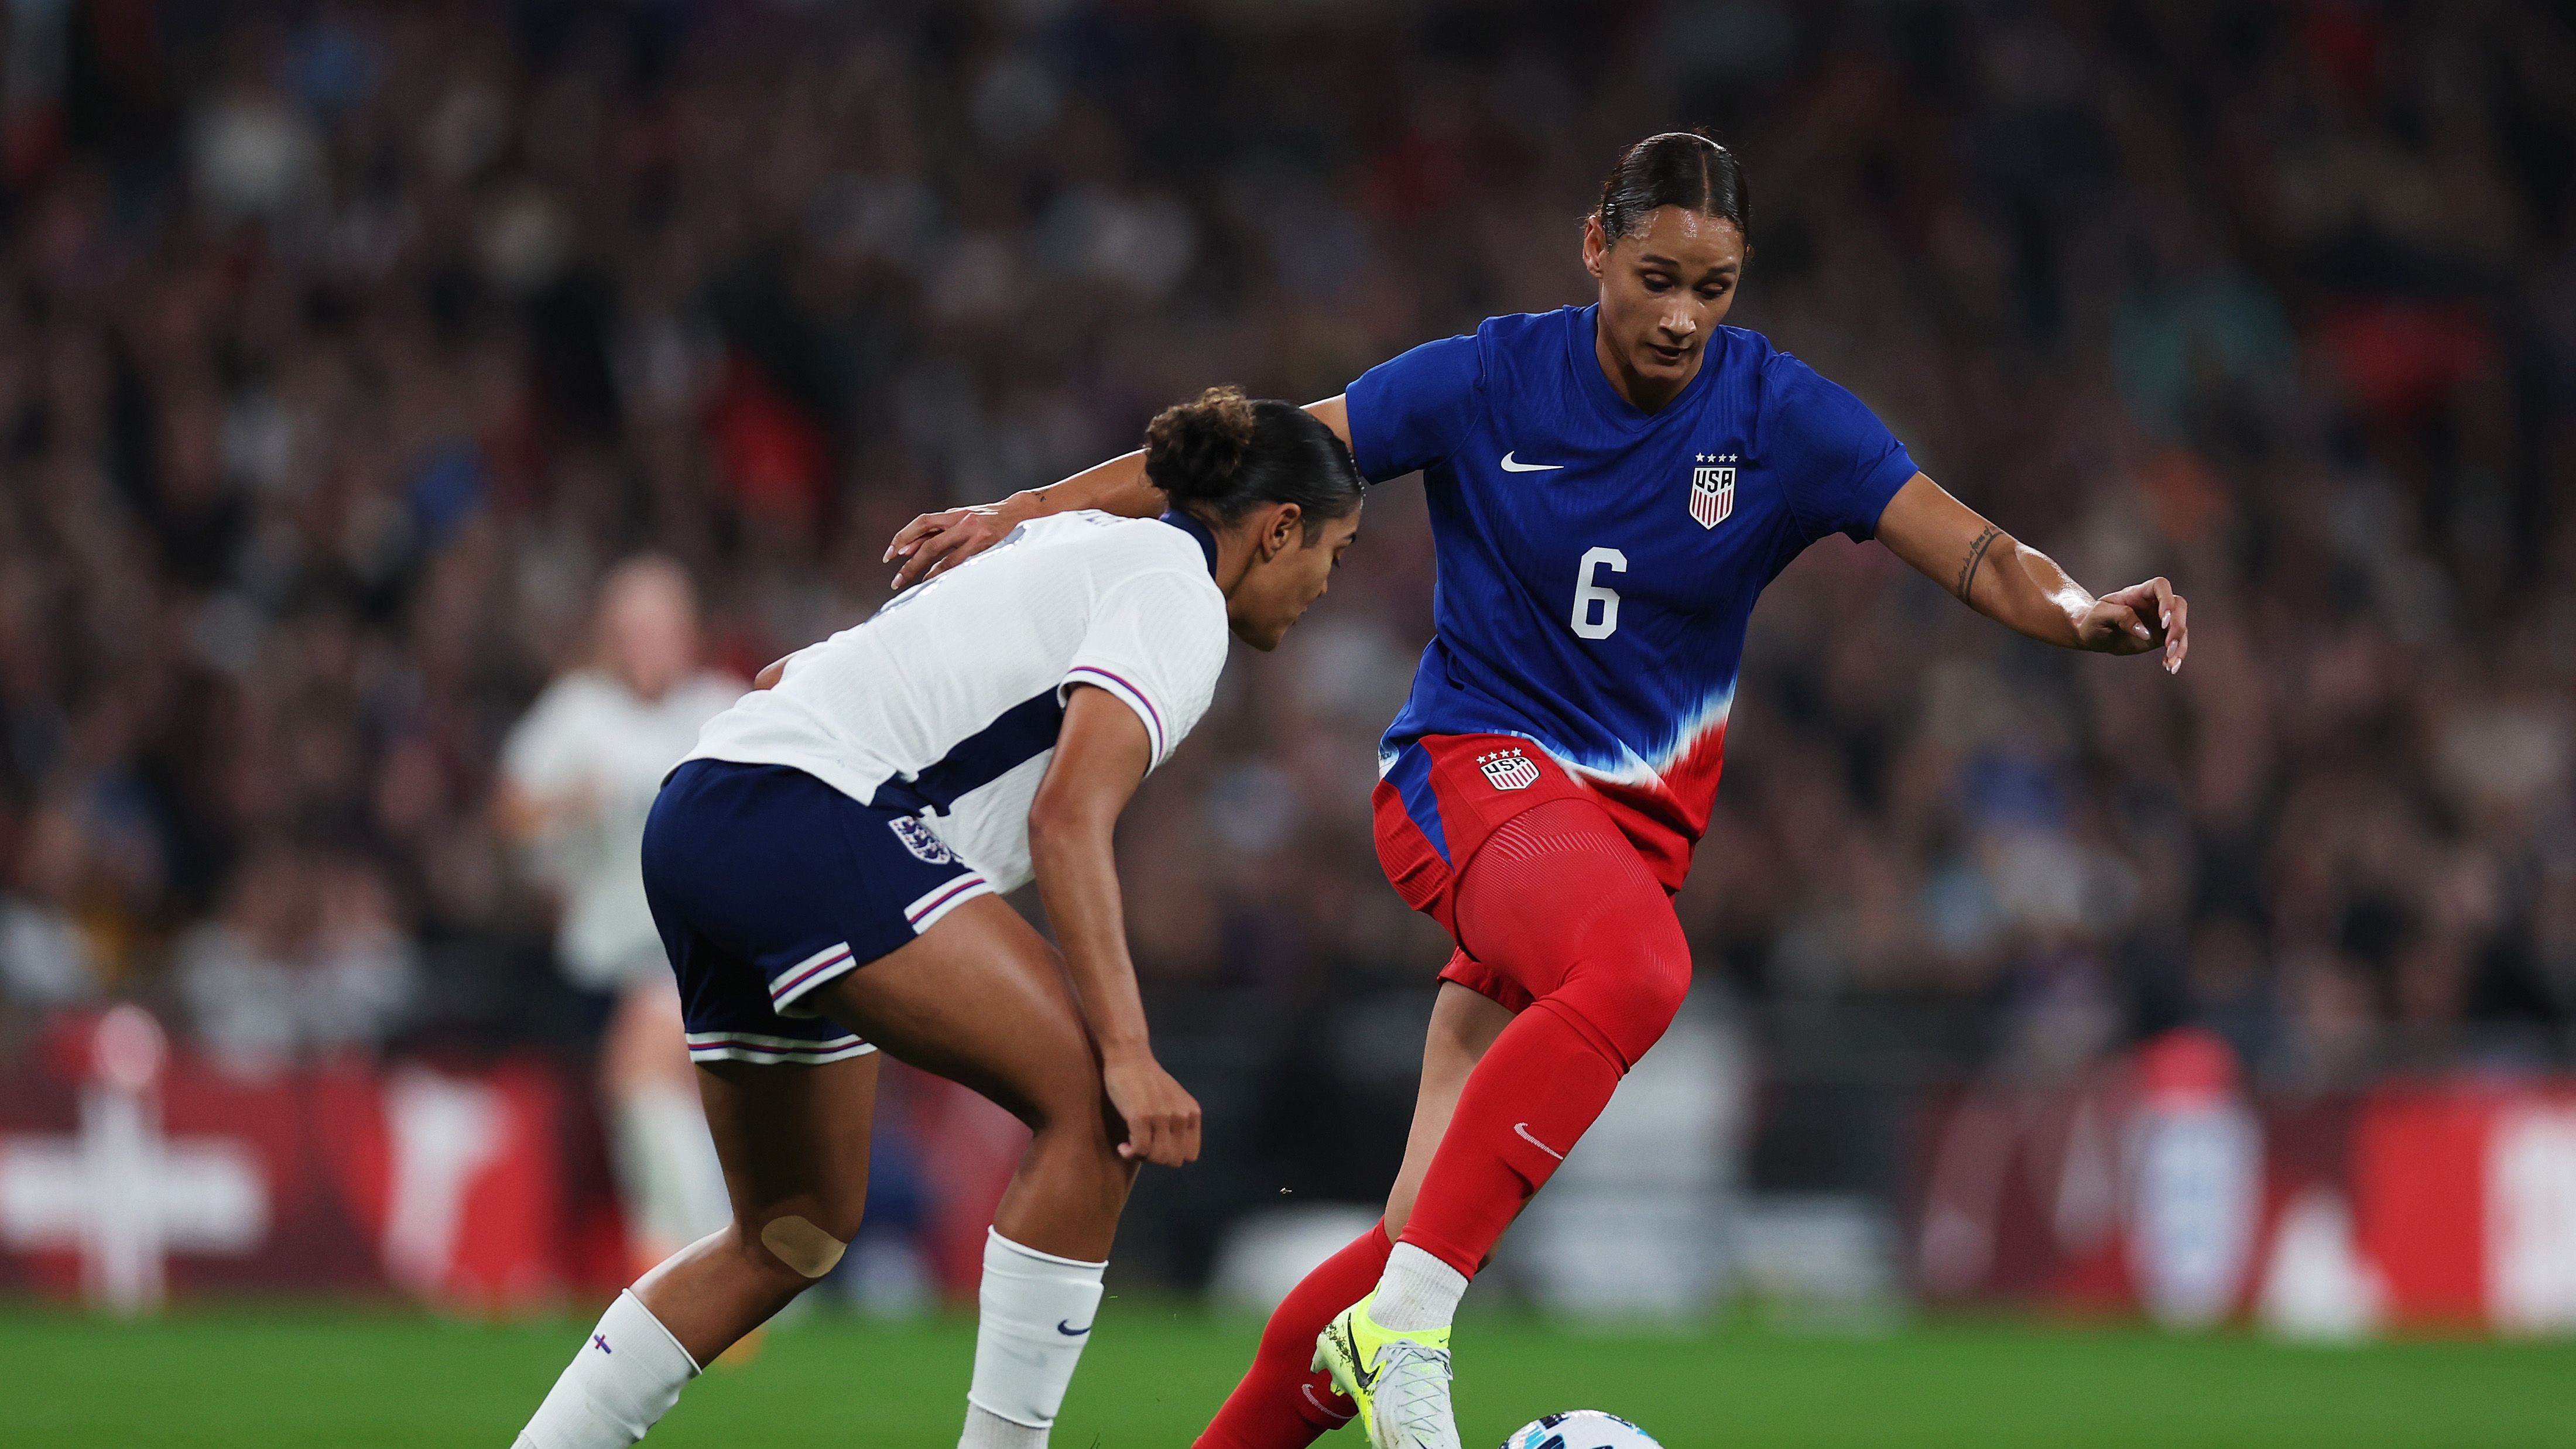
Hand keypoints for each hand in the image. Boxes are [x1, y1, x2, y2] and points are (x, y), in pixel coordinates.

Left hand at [883, 494, 1034, 590]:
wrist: (1022, 512)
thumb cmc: (990, 519)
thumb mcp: (964, 519)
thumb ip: (941, 531)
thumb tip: (910, 549)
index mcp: (954, 514)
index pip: (922, 523)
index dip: (903, 537)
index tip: (890, 555)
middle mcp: (962, 521)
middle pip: (927, 541)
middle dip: (908, 562)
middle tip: (896, 579)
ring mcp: (974, 533)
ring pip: (940, 552)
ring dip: (921, 569)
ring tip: (908, 583)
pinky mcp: (986, 545)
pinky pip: (959, 561)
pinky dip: (943, 572)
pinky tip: (932, 580)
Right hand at [1101, 1050, 1200, 1166]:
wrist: (1129, 1056)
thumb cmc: (1147, 1079)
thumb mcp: (1174, 1100)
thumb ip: (1179, 1122)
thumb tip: (1173, 1155)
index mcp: (1192, 1113)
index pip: (1190, 1155)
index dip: (1172, 1155)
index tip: (1156, 1146)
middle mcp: (1181, 1116)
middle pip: (1173, 1160)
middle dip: (1155, 1158)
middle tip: (1140, 1146)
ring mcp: (1162, 1117)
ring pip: (1156, 1158)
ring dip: (1141, 1157)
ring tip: (1131, 1144)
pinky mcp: (1141, 1117)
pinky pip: (1139, 1150)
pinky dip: (1129, 1153)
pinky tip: (1122, 1145)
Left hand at [2077, 577, 2189, 672]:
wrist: (2092, 633)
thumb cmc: (2094, 619)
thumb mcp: (2099, 615)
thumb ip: (2121, 617)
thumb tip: (2145, 632)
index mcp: (2138, 593)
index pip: (2160, 586)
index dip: (2166, 599)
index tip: (2163, 619)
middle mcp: (2153, 604)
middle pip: (2178, 606)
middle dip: (2178, 625)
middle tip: (2169, 644)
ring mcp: (2159, 621)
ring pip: (2181, 627)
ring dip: (2180, 644)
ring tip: (2172, 661)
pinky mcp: (2160, 637)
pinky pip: (2176, 644)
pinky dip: (2175, 656)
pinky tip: (2169, 666)